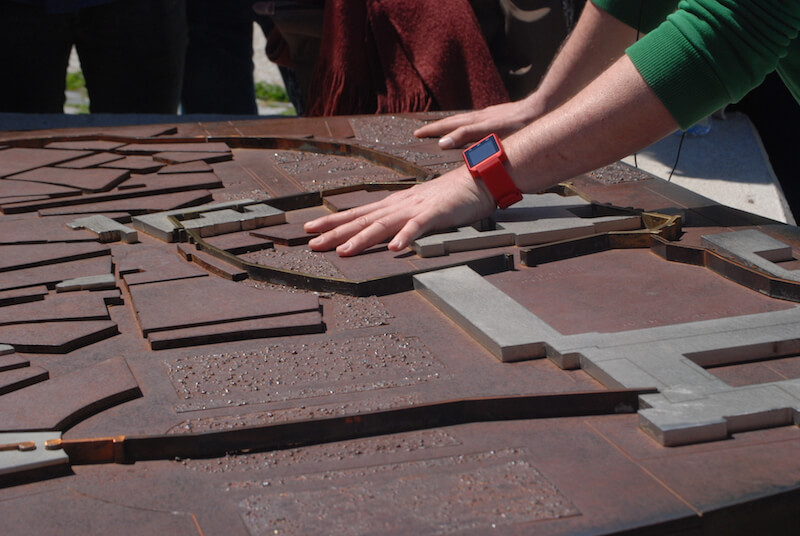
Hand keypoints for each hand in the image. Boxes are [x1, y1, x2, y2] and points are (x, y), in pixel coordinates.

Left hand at [305, 167, 495, 256]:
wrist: (478, 179)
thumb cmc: (449, 196)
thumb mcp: (418, 208)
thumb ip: (400, 220)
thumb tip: (382, 233)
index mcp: (393, 205)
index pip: (357, 214)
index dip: (332, 222)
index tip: (309, 230)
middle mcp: (398, 206)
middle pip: (362, 220)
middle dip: (336, 232)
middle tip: (312, 244)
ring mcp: (416, 209)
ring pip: (384, 225)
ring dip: (363, 239)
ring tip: (344, 252)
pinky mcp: (435, 214)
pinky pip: (418, 228)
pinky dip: (405, 238)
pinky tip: (393, 249)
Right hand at [413, 99, 541, 148]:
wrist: (540, 109)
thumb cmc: (519, 123)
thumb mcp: (490, 131)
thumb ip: (467, 135)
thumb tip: (443, 142)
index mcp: (476, 121)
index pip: (448, 126)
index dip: (432, 130)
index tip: (417, 134)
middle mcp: (480, 116)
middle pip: (452, 121)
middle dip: (435, 127)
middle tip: (419, 131)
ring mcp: (489, 115)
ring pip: (463, 121)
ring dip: (449, 125)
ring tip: (439, 130)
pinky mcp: (498, 116)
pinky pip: (474, 121)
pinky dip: (464, 125)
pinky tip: (469, 130)